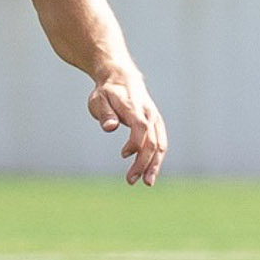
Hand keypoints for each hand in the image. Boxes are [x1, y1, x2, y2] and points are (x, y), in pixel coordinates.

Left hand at [89, 68, 166, 185]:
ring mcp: (155, 118)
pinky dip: (156, 158)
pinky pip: (160, 143)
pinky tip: (147, 170)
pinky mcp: (156, 124)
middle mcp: (149, 113)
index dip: (136, 143)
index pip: (141, 127)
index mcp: (134, 107)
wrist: (122, 77)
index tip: (123, 154)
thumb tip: (110, 127)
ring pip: (160, 144)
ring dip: (154, 164)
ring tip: (146, 182)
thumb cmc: (107, 92)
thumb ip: (105, 114)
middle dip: (144, 163)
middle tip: (131, 180)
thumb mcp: (99, 100)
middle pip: (153, 141)